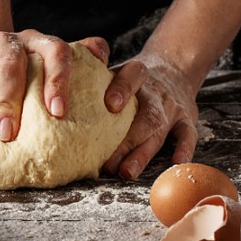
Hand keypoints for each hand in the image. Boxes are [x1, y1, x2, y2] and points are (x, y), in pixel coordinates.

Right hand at [0, 30, 108, 142]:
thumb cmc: (26, 73)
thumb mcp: (53, 67)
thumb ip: (82, 64)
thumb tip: (105, 62)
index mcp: (39, 43)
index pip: (56, 51)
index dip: (58, 78)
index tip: (58, 111)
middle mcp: (7, 39)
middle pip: (12, 62)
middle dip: (10, 99)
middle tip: (9, 134)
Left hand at [102, 56, 199, 179]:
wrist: (173, 68)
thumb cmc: (131, 79)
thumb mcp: (115, 69)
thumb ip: (92, 79)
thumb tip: (52, 94)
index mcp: (137, 74)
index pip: (132, 76)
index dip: (122, 89)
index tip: (109, 106)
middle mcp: (156, 91)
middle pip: (145, 115)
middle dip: (127, 140)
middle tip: (108, 163)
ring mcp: (172, 106)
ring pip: (160, 129)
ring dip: (143, 153)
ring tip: (126, 172)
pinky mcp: (186, 119)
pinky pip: (188, 134)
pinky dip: (184, 149)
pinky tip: (174, 165)